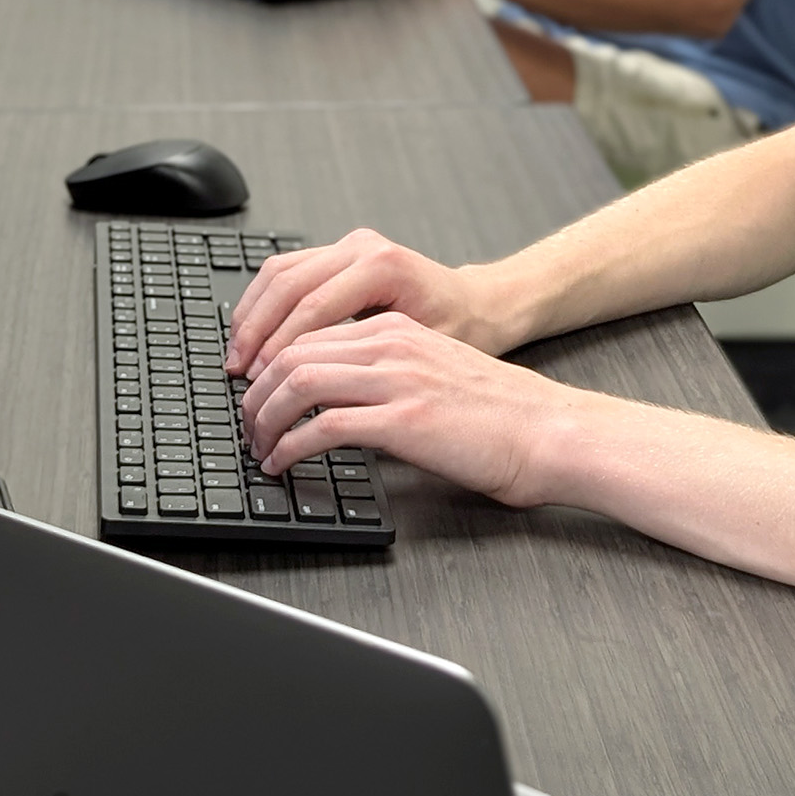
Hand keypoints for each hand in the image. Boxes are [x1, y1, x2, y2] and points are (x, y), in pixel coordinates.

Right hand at [224, 227, 522, 377]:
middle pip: (286, 286)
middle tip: (240, 374)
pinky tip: (253, 334)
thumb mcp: (420, 352)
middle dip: (256, 333)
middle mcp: (361, 248)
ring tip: (240, 357)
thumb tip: (315, 397)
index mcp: (382, 267)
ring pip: (278, 273)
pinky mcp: (339, 253)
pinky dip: (263, 303)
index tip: (261, 383)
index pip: (311, 309)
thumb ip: (369, 366)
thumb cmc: (462, 332)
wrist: (480, 305)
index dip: (279, 350)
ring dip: (252, 316)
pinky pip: (286, 271)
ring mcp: (348, 246)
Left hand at [240, 311, 593, 506]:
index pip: (308, 334)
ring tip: (259, 449)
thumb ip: (389, 378)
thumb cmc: (502, 415)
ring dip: (264, 420)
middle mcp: (391, 345)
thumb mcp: (435, 375)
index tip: (255, 396)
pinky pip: (323, 426)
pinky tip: (284, 464)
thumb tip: (338, 406)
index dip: (269, 367)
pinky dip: (291, 446)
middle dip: (256, 393)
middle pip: (292, 354)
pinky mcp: (403, 420)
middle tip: (245, 426)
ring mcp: (397, 379)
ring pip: (299, 383)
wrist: (549, 432)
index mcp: (396, 331)